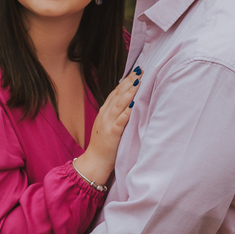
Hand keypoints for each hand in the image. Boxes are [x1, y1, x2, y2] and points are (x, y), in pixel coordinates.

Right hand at [76, 67, 140, 184]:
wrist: (94, 162)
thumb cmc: (103, 145)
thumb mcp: (107, 125)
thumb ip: (115, 113)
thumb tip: (127, 101)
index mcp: (104, 112)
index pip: (116, 92)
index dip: (126, 81)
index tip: (136, 72)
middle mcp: (105, 115)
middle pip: (118, 95)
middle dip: (129, 82)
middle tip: (140, 71)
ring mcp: (107, 124)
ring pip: (119, 105)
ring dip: (129, 92)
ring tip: (138, 82)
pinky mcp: (112, 134)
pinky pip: (120, 121)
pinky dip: (126, 113)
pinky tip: (133, 105)